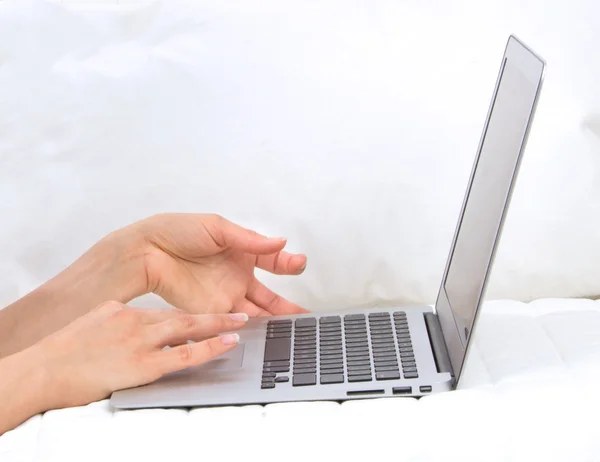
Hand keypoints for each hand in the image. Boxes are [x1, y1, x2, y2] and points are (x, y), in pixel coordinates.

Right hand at [25, 301, 246, 409]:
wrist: (41, 370)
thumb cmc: (62, 353)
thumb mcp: (92, 326)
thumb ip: (116, 324)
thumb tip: (129, 327)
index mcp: (122, 311)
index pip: (164, 311)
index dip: (190, 314)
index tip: (207, 315)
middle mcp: (135, 321)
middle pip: (183, 315)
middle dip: (215, 314)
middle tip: (240, 311)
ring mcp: (140, 341)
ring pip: (189, 329)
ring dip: (219, 324)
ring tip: (242, 323)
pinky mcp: (142, 365)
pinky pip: (184, 355)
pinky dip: (209, 348)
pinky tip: (227, 343)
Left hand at [134, 213, 307, 316]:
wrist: (145, 251)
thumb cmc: (177, 231)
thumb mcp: (218, 228)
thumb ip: (251, 240)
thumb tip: (281, 242)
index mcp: (241, 252)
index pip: (273, 260)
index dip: (288, 263)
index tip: (298, 264)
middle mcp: (236, 276)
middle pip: (269, 296)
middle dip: (287, 307)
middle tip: (305, 317)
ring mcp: (225, 296)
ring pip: (256, 313)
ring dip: (273, 322)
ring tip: (292, 331)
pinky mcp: (210, 312)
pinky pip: (233, 323)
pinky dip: (249, 331)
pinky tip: (265, 336)